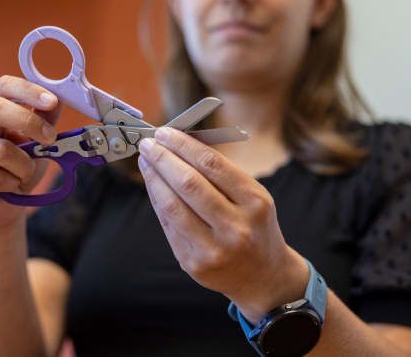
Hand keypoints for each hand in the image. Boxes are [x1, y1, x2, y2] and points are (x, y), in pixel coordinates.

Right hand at [0, 75, 61, 225]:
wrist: (1, 206)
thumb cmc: (16, 168)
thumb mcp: (36, 141)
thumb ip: (45, 119)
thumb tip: (58, 99)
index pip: (2, 86)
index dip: (28, 91)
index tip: (52, 101)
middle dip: (28, 122)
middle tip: (50, 138)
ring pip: (0, 150)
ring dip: (24, 165)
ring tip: (24, 173)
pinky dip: (12, 183)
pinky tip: (8, 187)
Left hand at [137, 127, 307, 322]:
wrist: (264, 277)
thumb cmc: (254, 226)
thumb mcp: (253, 196)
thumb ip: (221, 173)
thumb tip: (178, 145)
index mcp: (255, 202)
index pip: (212, 164)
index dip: (183, 145)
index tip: (166, 133)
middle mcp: (236, 227)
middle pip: (189, 183)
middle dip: (163, 158)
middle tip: (149, 144)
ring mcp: (214, 249)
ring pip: (172, 205)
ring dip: (153, 178)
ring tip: (146, 161)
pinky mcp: (194, 263)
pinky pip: (168, 225)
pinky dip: (157, 200)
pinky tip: (152, 185)